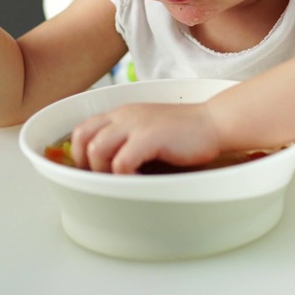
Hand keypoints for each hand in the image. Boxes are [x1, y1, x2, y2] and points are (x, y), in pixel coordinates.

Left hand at [69, 101, 222, 173]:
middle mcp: (124, 115)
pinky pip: (120, 163)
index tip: (91, 172)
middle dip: (84, 163)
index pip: (84, 129)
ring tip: (122, 180)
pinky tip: (139, 181)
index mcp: (122, 113)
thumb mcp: (149, 129)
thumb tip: (108, 169)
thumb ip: (128, 140)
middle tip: (101, 179)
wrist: (215, 122)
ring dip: (104, 172)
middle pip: (82, 137)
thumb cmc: (186, 132)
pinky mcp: (149, 137)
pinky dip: (124, 178)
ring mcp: (136, 124)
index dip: (80, 154)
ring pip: (96, 150)